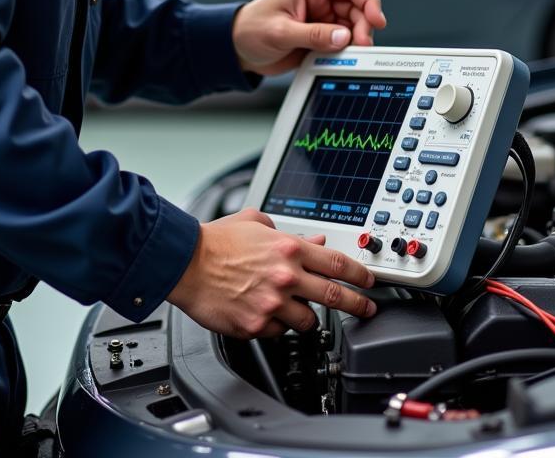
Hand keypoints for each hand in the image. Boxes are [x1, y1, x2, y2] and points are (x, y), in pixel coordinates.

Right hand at [167, 209, 376, 337]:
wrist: (184, 262)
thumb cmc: (215, 241)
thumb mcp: (256, 222)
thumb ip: (288, 232)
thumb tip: (314, 240)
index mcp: (289, 248)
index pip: (338, 263)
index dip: (360, 274)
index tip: (369, 281)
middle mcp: (285, 276)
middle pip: (336, 295)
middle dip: (358, 303)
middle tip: (367, 308)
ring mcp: (272, 304)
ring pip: (308, 320)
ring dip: (308, 316)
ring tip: (298, 310)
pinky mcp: (255, 325)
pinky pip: (278, 332)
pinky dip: (276, 325)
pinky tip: (265, 313)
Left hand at [232, 0, 386, 75]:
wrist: (236, 50)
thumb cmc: (249, 30)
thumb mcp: (280, 33)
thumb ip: (313, 35)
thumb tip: (342, 37)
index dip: (368, 0)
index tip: (376, 19)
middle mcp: (319, 0)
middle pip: (357, 7)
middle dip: (363, 26)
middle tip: (361, 45)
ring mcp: (322, 18)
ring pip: (354, 25)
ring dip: (356, 40)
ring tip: (350, 54)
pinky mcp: (321, 36)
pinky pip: (343, 41)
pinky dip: (346, 50)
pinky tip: (339, 58)